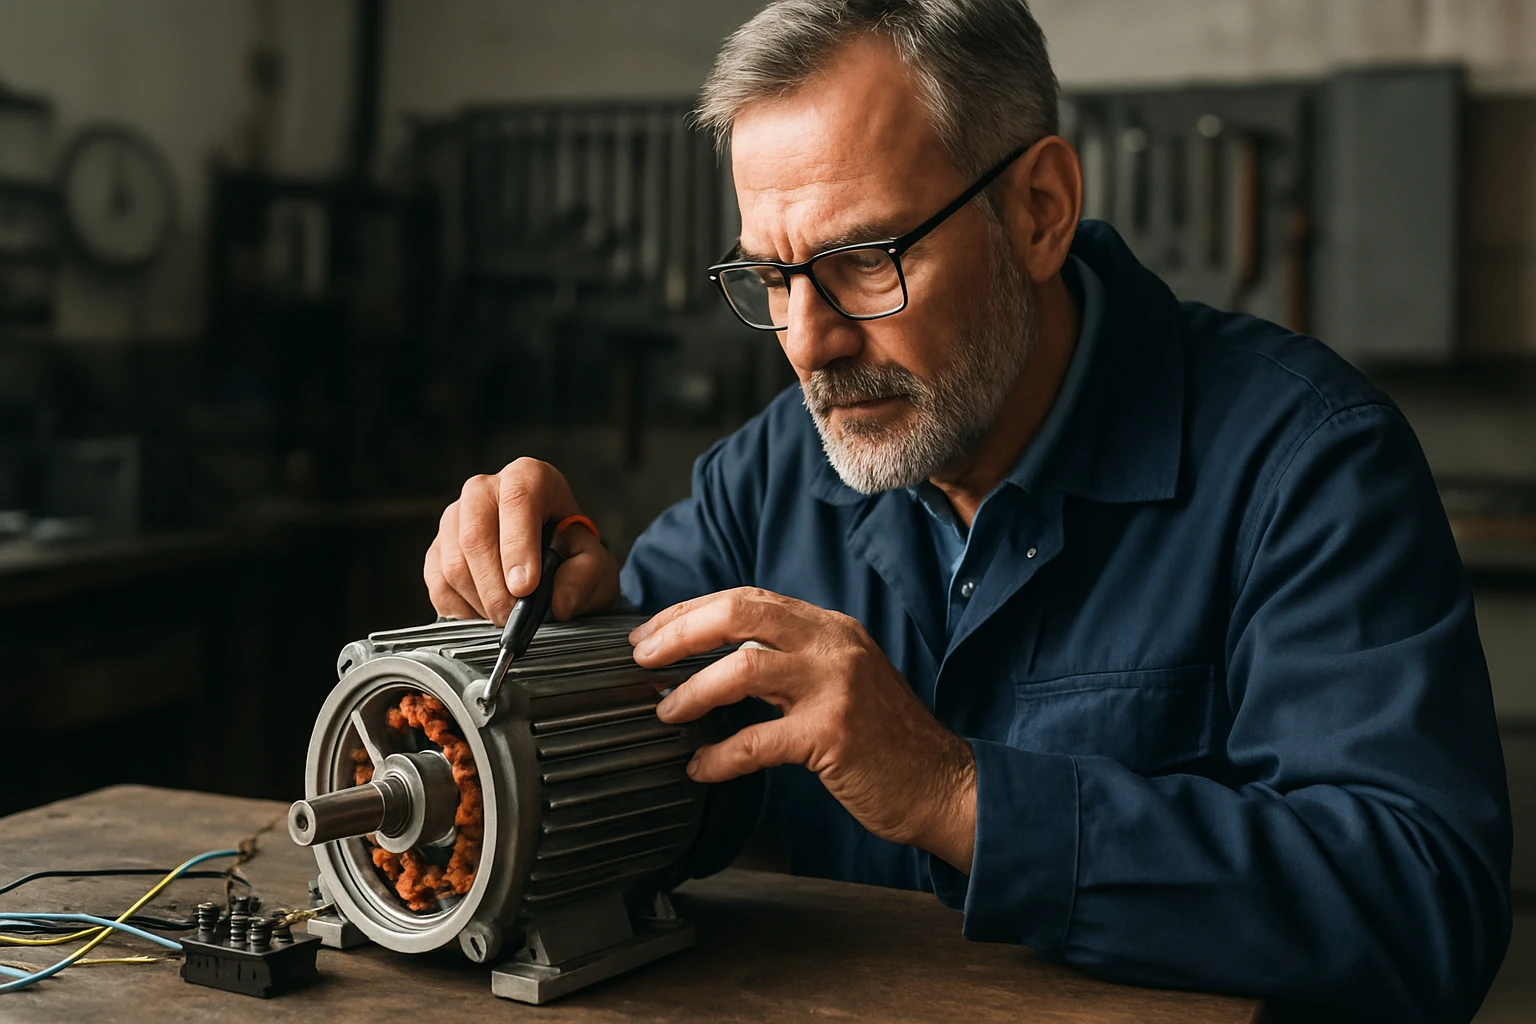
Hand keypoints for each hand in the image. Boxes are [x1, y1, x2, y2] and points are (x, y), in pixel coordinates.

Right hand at [425, 458, 619, 624]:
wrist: (552, 565)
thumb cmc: (572, 557)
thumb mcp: (595, 565)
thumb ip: (586, 577)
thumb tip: (559, 602)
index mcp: (529, 478)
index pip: (517, 500)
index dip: (518, 546)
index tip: (526, 587)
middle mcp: (485, 490)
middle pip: (475, 535)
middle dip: (496, 588)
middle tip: (515, 618)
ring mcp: (454, 518)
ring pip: (453, 564)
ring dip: (481, 602)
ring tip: (507, 617)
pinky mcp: (437, 549)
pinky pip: (438, 584)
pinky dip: (462, 610)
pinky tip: (487, 613)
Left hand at [630, 587, 976, 872]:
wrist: (944, 785)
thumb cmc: (886, 741)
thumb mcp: (842, 680)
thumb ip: (790, 664)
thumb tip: (716, 663)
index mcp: (831, 628)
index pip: (748, 600)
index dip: (692, 612)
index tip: (651, 632)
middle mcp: (834, 646)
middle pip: (741, 613)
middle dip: (680, 631)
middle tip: (641, 656)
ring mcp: (836, 687)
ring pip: (742, 669)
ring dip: (692, 692)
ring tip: (666, 713)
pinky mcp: (833, 735)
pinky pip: (756, 740)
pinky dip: (719, 756)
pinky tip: (701, 767)